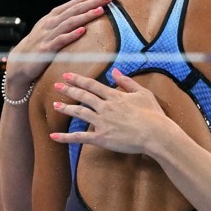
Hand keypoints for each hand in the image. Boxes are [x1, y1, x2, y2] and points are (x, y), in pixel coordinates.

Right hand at [3, 0, 111, 96]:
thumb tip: (86, 12)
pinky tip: (82, 31)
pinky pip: (60, 41)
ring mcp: (48, 35)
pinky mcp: (46, 49)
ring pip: (69, 22)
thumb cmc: (40, 45)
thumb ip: (66, 21)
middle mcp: (51, 22)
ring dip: (85, 15)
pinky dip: (71, 35)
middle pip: (75, 9)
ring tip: (100, 10)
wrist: (20, 62)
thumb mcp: (52, 30)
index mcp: (55, 16)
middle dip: (93, 1)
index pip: (76, 2)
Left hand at [50, 69, 171, 154]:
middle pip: (83, 96)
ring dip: (66, 108)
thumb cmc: (153, 114)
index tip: (67, 75)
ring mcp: (102, 122)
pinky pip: (80, 137)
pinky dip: (65, 137)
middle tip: (57, 85)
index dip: (78, 80)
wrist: (156, 134)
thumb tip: (114, 72)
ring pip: (79, 113)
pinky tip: (53, 136)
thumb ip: (127, 82)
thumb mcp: (143, 93)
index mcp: (114, 96)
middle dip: (68, 90)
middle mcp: (105, 107)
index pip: (92, 85)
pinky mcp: (101, 138)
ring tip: (54, 105)